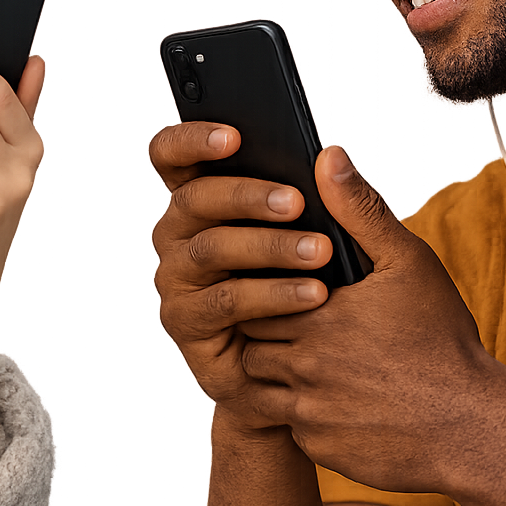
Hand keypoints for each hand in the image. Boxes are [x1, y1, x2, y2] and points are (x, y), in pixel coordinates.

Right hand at [150, 121, 334, 428]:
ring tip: (320, 251)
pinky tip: (311, 293)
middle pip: (194, 199)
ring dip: (268, 246)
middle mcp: (179, 235)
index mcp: (201, 200)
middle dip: (247, 195)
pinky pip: (225, 302)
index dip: (191, 141)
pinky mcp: (187, 323)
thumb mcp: (322, 234)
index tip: (234, 136)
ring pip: (211, 250)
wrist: (300, 369)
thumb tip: (333, 156)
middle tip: (297, 201)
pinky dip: (271, 295)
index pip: (172, 158)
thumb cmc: (301, 286)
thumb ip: (325, 196)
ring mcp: (177, 279)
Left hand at [235, 146, 501, 493]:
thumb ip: (360, 210)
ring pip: (263, 387)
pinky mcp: (318, 449)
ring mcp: (308, 413)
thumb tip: (328, 158)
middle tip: (305, 328)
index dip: (268, 292)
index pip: (255, 296)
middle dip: (270, 333)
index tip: (291, 291)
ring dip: (281, 376)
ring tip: (317, 363)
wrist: (474, 429)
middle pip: (254, 342)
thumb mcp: (408, 264)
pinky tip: (337, 401)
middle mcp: (303, 365)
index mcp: (316, 315)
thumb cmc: (442, 344)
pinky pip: (291, 428)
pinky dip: (305, 415)